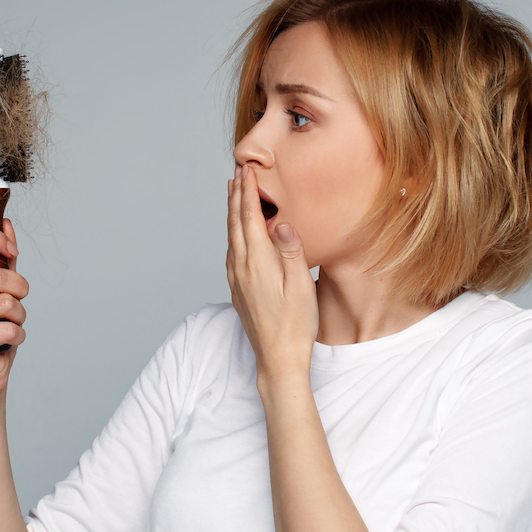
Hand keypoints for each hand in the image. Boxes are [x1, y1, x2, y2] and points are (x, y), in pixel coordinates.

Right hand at [0, 219, 28, 397]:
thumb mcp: (2, 289)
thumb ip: (3, 258)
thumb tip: (6, 223)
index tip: (12, 251)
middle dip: (20, 289)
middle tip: (19, 302)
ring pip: (7, 302)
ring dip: (20, 316)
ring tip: (11, 324)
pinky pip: (9, 327)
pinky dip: (18, 335)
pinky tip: (7, 341)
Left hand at [226, 165, 317, 382]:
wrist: (277, 359)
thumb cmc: (295, 326)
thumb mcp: (301, 286)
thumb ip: (292, 252)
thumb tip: (283, 223)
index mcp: (258, 262)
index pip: (250, 218)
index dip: (248, 192)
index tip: (247, 171)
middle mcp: (242, 268)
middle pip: (235, 224)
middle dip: (236, 196)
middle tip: (237, 174)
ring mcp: (237, 280)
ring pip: (230, 238)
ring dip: (232, 214)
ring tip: (234, 196)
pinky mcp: (238, 291)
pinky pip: (231, 253)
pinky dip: (233, 235)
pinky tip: (236, 236)